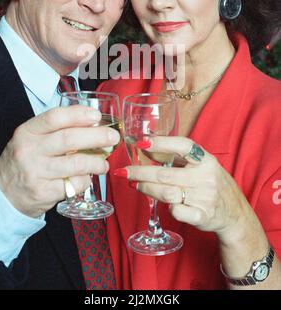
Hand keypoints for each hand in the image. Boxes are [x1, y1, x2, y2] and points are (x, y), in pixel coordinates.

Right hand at [0, 105, 119, 217]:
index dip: (79, 115)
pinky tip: (86, 178)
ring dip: (96, 162)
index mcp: (28, 132)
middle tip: (113, 138)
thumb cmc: (25, 161)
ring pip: (75, 164)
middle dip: (97, 137)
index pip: (55, 117)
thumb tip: (93, 124)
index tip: (96, 117)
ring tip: (104, 163)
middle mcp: (30, 150)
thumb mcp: (33, 139)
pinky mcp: (44, 192)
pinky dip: (85, 180)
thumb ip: (57, 130)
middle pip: (69, 139)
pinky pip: (73, 184)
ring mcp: (36, 172)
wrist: (4, 193)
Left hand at [124, 136, 253, 243]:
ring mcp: (205, 197)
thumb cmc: (211, 184)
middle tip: (125, 172)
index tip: (141, 143)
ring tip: (135, 185)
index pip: (183, 146)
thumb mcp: (201, 165)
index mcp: (206, 160)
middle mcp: (206, 176)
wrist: (235, 214)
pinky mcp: (202, 216)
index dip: (161, 143)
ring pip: (166, 193)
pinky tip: (160, 203)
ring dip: (146, 188)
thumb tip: (146, 147)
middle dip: (140, 172)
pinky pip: (176, 211)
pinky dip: (166, 207)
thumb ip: (177, 157)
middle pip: (166, 173)